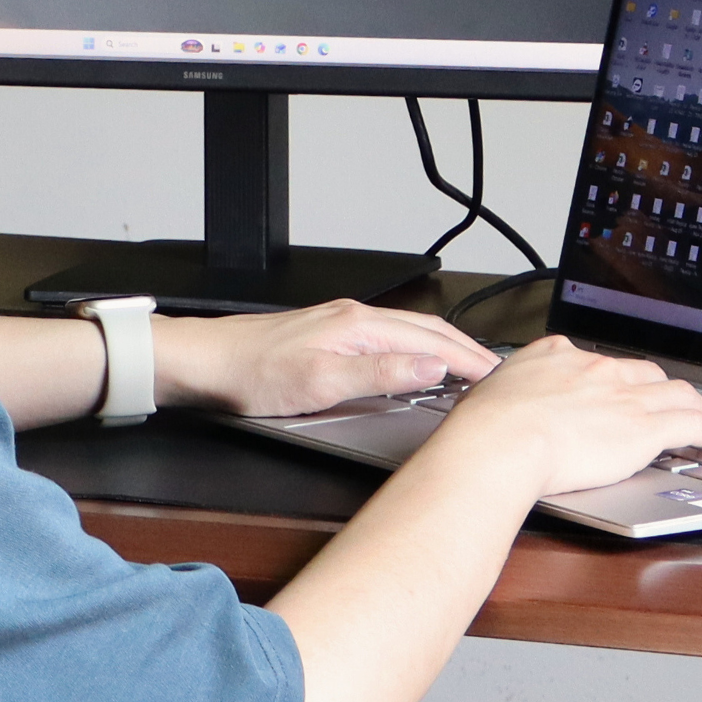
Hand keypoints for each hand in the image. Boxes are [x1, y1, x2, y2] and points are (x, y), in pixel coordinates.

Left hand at [157, 297, 501, 417]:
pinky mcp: (328, 336)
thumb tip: (433, 366)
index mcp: (360, 325)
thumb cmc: (251, 374)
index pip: (432, 340)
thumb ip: (382, 374)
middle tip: (496, 372)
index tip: (498, 376)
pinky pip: (389, 338)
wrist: (203, 363)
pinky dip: (416, 349)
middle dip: (466, 349)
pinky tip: (414, 362)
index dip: (469, 359)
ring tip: (468, 366)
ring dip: (444, 347)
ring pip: (409, 332)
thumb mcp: (322, 383)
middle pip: (426, 330)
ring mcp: (341, 324)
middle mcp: (355, 318)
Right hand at [425, 335, 701, 499]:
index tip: (619, 386)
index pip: (597, 361)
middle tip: (672, 402)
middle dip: (662, 388)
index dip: (615, 377)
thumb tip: (496, 404)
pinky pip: (693, 424)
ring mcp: (623, 396)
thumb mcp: (489, 395)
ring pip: (676, 394)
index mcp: (556, 356)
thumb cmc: (484, 429)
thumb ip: (506, 394)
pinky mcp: (644, 427)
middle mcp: (596, 369)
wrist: (499, 442)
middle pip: (644, 373)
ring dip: (698, 407)